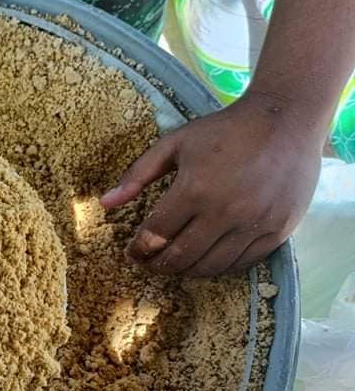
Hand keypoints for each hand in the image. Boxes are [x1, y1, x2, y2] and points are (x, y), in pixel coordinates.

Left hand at [100, 92, 320, 276]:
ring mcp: (254, 224)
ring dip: (187, 271)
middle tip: (149, 264)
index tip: (132, 253)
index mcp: (194, 189)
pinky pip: (241, 263)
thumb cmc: (224, 130)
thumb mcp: (175, 143)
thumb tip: (104, 203)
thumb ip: (138, 174)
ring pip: (210, 267)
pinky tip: (206, 258)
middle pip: (180, 258)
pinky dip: (219, 267)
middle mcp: (224, 212)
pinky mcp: (278, 231)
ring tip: (175, 264)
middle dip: (157, 265)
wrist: (286, 120)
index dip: (138, 250)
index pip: (156, 235)